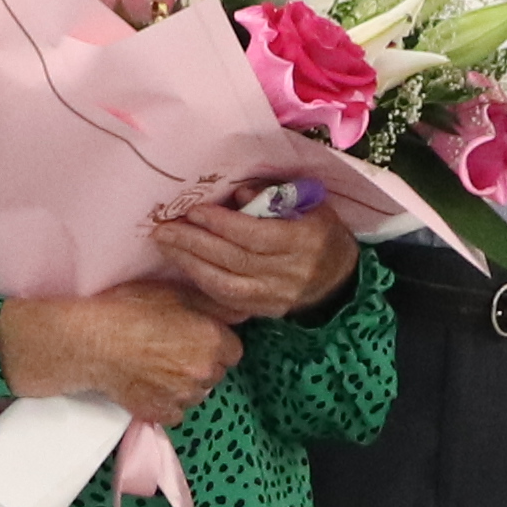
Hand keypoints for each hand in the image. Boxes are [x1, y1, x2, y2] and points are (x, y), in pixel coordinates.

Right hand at [2, 287, 241, 430]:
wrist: (92, 342)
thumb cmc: (129, 310)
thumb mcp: (173, 293)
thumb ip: (212, 304)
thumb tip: (240, 313)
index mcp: (211, 340)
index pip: (233, 351)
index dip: (215, 343)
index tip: (196, 338)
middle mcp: (204, 371)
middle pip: (216, 373)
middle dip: (201, 364)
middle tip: (173, 350)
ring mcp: (183, 395)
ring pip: (196, 394)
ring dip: (184, 384)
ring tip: (157, 366)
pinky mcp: (161, 412)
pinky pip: (176, 412)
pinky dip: (166, 401)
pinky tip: (148, 383)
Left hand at [151, 192, 359, 322]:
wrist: (340, 282)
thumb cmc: (321, 233)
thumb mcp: (310, 205)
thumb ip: (274, 196)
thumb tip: (237, 195)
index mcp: (304, 241)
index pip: (256, 235)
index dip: (222, 223)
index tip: (194, 210)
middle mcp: (289, 273)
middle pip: (234, 259)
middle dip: (195, 243)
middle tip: (165, 229)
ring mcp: (275, 297)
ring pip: (226, 284)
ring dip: (191, 264)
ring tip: (166, 246)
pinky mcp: (264, 312)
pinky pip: (227, 300)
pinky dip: (202, 283)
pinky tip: (184, 265)